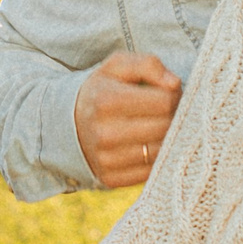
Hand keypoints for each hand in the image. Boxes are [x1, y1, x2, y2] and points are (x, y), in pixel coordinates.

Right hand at [73, 51, 181, 189]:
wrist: (67, 124)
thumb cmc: (102, 90)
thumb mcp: (118, 66)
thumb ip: (148, 64)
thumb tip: (174, 84)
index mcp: (106, 100)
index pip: (165, 101)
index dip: (174, 95)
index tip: (169, 94)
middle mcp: (105, 133)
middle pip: (165, 127)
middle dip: (174, 117)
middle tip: (169, 112)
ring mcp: (107, 159)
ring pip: (161, 151)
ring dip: (168, 139)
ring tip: (160, 127)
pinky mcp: (111, 179)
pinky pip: (151, 172)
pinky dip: (157, 159)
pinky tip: (150, 145)